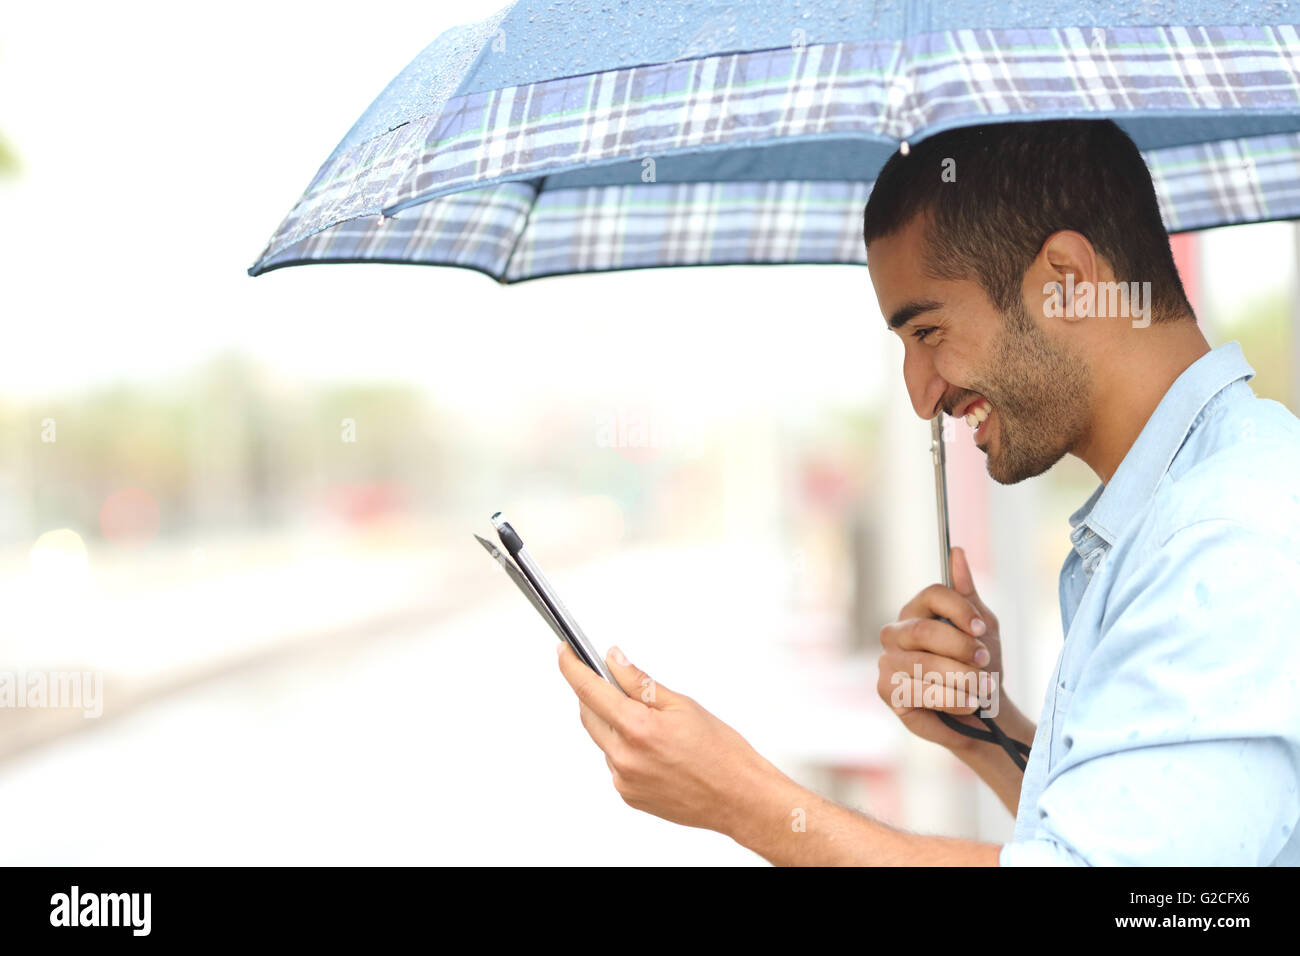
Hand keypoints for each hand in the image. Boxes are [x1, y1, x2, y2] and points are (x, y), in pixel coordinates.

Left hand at [556, 642, 779, 834]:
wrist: (739, 797)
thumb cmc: (721, 752)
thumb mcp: (682, 704)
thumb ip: (640, 682)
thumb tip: (614, 661)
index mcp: (637, 728)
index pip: (588, 690)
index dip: (571, 667)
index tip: (564, 652)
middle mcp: (624, 757)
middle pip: (589, 714)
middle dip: (593, 694)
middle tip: (611, 680)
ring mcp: (624, 780)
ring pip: (603, 739)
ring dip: (613, 723)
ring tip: (653, 724)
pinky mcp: (628, 795)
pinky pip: (615, 762)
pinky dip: (624, 748)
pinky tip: (655, 749)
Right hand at [876, 546, 1005, 752]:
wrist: (982, 711)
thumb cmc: (980, 666)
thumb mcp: (982, 627)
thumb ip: (967, 593)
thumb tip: (956, 552)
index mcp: (916, 611)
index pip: (932, 594)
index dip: (960, 610)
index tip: (981, 629)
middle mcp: (894, 633)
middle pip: (926, 630)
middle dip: (962, 648)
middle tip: (985, 662)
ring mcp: (886, 661)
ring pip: (924, 663)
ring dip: (962, 678)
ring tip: (983, 688)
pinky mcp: (885, 691)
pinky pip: (919, 692)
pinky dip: (951, 700)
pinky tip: (968, 704)